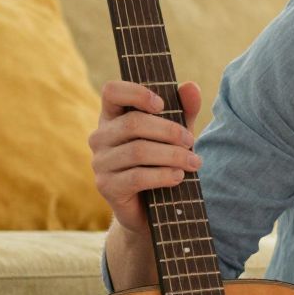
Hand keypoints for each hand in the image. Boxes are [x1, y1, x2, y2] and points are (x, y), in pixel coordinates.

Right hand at [91, 78, 203, 235]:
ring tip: (194, 162)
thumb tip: (191, 86)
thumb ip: (184, 110)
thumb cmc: (163, 162)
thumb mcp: (177, 134)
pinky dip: (163, 175)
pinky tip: (179, 177)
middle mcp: (100, 137)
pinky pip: (137, 177)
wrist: (152, 208)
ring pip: (138, 151)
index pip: (112, 91)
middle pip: (133, 123)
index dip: (136, 93)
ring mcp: (100, 162)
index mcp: (112, 117)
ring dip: (172, 155)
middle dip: (169, 131)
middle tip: (191, 141)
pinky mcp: (106, 186)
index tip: (162, 104)